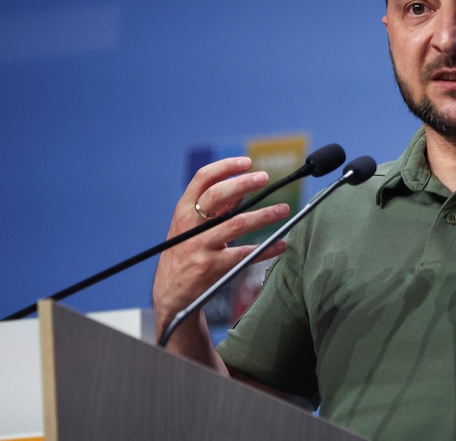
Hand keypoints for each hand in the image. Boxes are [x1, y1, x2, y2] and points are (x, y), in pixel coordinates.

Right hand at [152, 156, 290, 331]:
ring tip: (284, 210)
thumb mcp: (190, 227)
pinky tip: (280, 244)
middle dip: (243, 183)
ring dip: (264, 215)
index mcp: (184, 211)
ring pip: (236, 224)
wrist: (170, 294)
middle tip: (265, 178)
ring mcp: (199, 247)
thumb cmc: (184, 254)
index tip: (246, 163)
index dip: (225, 167)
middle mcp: (189, 226)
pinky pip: (245, 254)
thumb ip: (215, 209)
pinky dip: (266, 248)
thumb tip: (242, 190)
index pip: (202, 179)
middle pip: (216, 196)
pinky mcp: (212, 267)